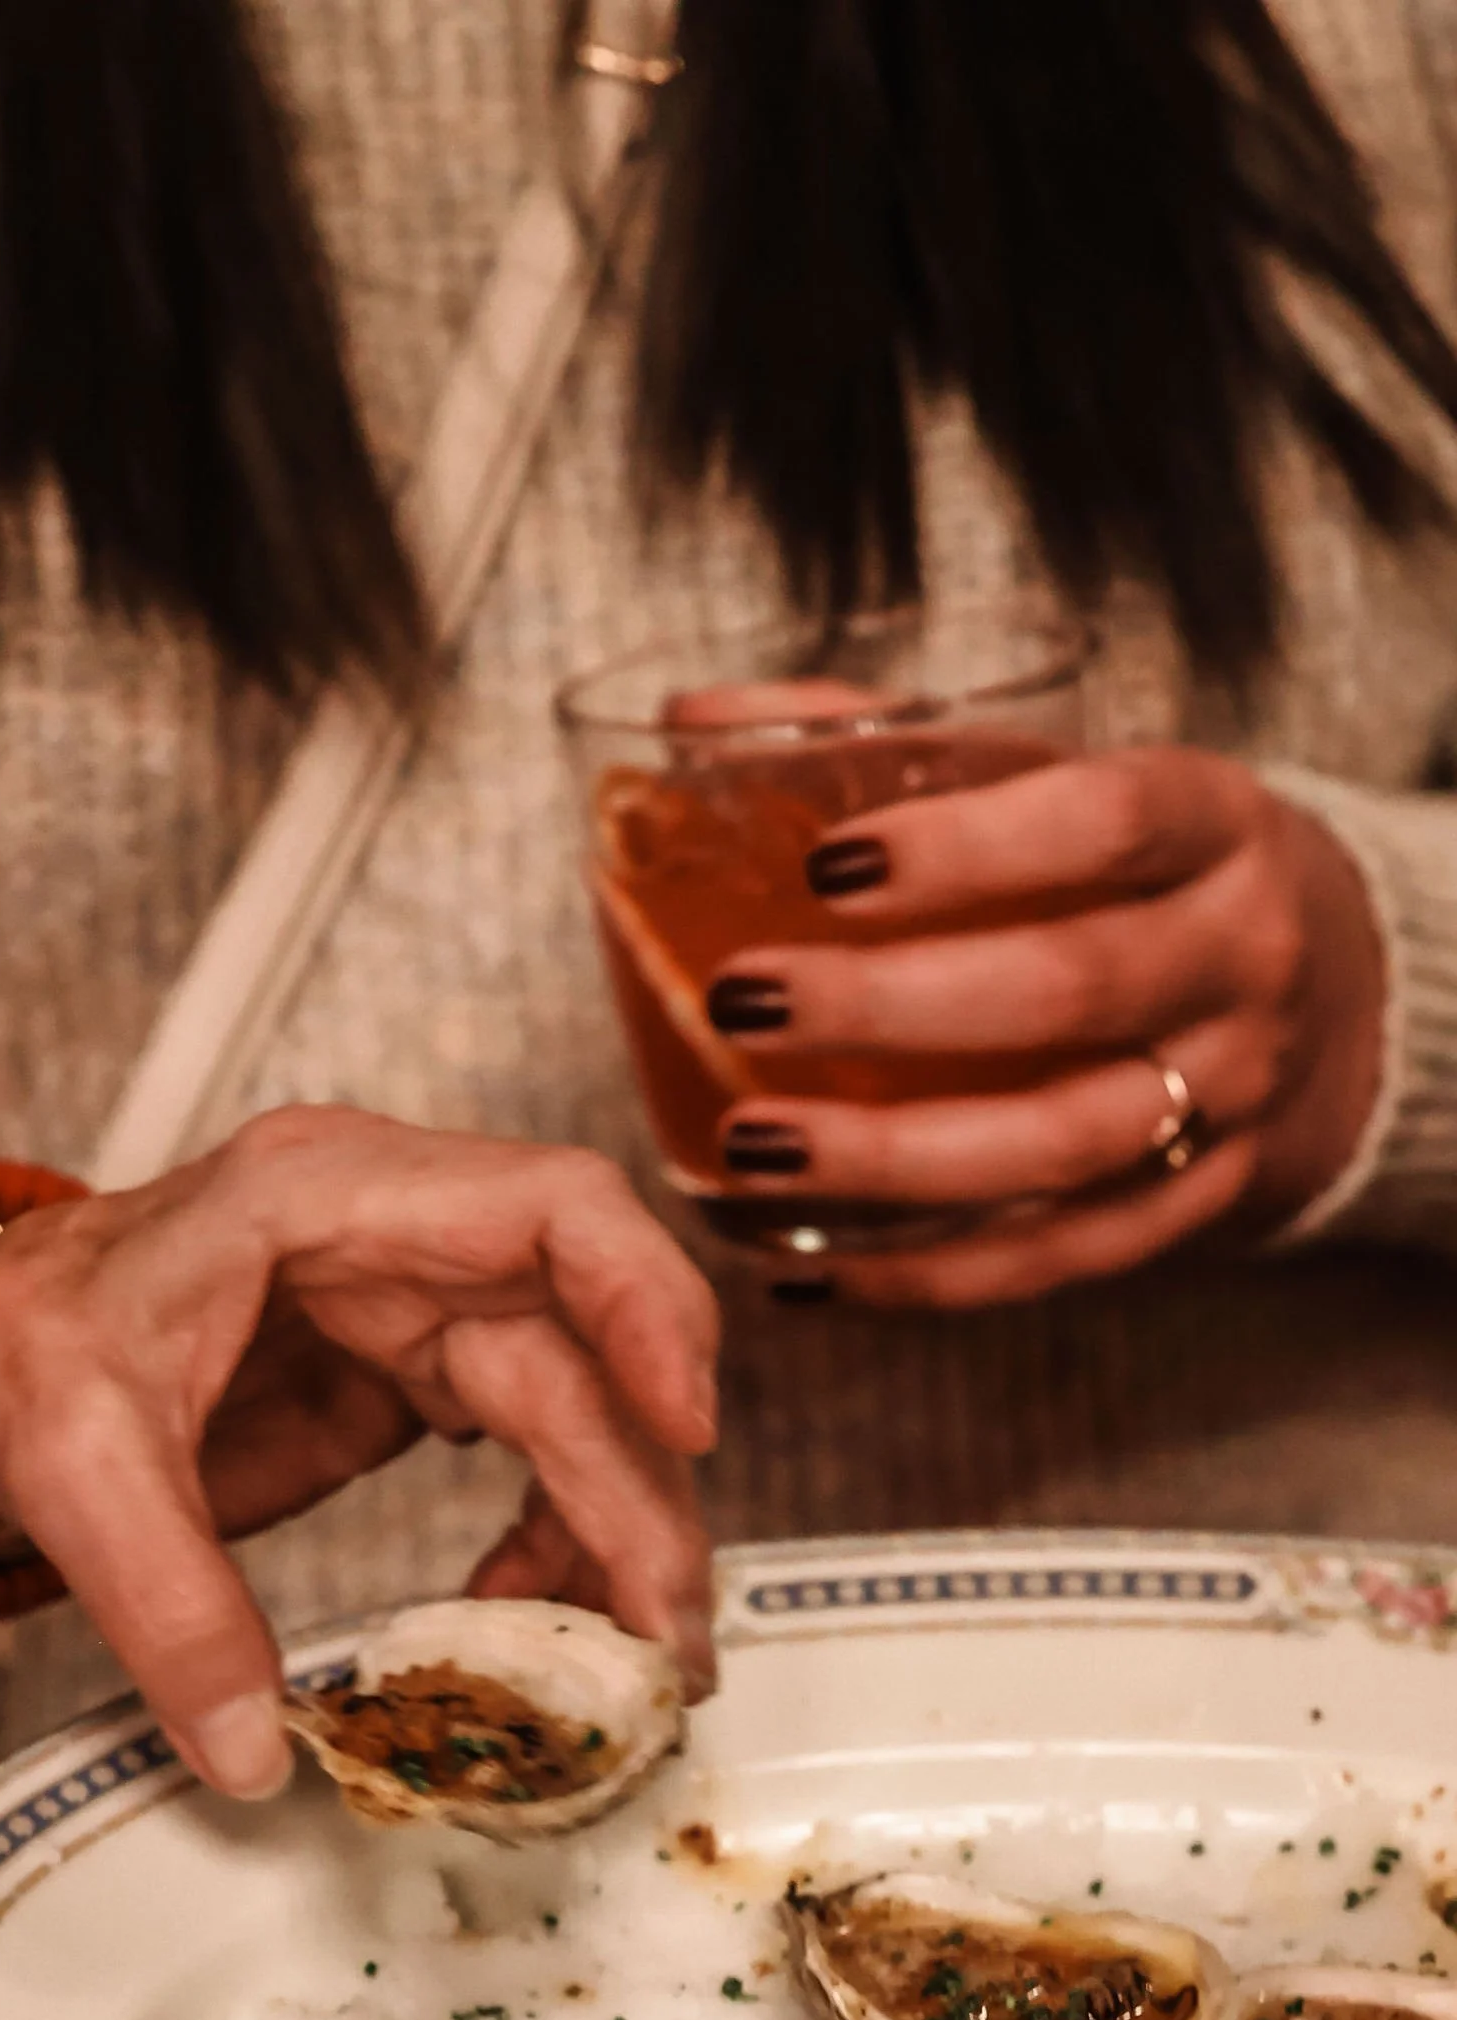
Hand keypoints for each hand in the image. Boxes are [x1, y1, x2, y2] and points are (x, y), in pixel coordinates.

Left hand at [0, 1108, 720, 1795]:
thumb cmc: (6, 1347)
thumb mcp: (65, 1466)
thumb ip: (164, 1607)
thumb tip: (248, 1754)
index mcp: (323, 1193)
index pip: (549, 1206)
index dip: (644, 1304)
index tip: (689, 1430)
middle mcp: (394, 1231)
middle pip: (585, 1340)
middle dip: (638, 1492)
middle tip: (660, 1643)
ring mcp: (408, 1300)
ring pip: (573, 1402)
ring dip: (611, 1528)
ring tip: (616, 1660)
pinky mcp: (404, 1374)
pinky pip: (524, 1446)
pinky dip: (543, 1535)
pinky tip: (513, 1614)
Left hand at [707, 745, 1385, 1305]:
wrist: (1341, 995)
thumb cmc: (1144, 873)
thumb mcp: (1075, 784)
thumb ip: (902, 753)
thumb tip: (699, 724)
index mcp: (1216, 828)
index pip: (1108, 821)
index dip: (968, 847)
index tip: (826, 863)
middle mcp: (1241, 961)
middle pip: (1069, 990)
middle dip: (890, 1005)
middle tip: (744, 1000)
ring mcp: (1229, 1097)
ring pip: (1063, 1146)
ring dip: (894, 1159)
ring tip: (751, 1147)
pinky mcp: (1198, 1205)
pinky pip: (1062, 1256)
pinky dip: (931, 1274)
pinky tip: (813, 1265)